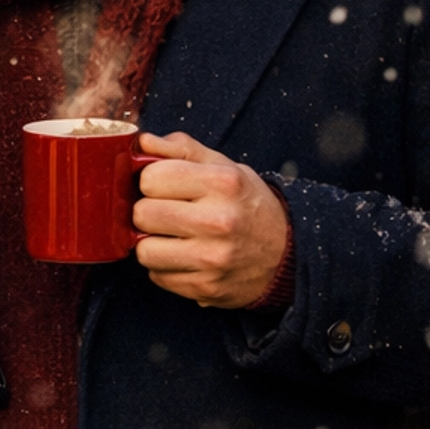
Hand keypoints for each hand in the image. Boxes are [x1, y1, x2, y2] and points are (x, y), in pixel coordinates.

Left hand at [132, 132, 288, 308]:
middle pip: (143, 214)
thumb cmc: (248, 205)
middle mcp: (218, 220)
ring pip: (144, 251)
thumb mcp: (225, 167)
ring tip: (173, 237)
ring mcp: (212, 258)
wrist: (287, 253)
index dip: (152, 181)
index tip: (164, 187)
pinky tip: (184, 257)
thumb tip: (143, 141)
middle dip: (149, 211)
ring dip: (152, 243)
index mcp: (222, 183)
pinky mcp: (206, 287)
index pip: (151, 178)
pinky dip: (165, 267)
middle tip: (167, 212)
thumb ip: (182, 149)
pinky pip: (157, 276)